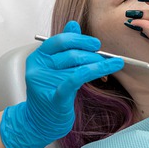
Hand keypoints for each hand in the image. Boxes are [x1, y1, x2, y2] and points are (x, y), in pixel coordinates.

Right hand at [0, 21, 123, 147]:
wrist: (39, 123)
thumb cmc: (50, 93)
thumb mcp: (56, 68)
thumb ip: (64, 46)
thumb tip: (73, 24)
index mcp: (37, 58)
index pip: (59, 41)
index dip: (79, 40)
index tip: (95, 44)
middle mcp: (38, 68)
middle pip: (70, 54)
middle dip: (92, 54)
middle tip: (106, 57)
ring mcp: (44, 83)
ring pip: (76, 66)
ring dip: (98, 64)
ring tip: (110, 65)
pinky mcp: (54, 98)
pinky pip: (76, 79)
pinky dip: (93, 72)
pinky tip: (106, 70)